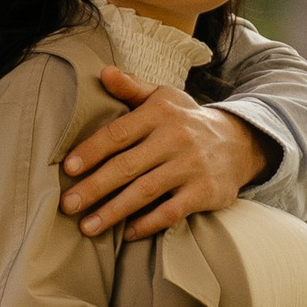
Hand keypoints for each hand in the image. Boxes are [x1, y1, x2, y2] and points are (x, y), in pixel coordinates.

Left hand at [61, 70, 267, 242]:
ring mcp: (191, 167)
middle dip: (94, 187)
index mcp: (160, 113)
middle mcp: (175, 138)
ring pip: (145, 192)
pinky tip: (127, 234)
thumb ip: (132, 88)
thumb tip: (103, 72)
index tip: (68, 168)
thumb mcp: (164, 98)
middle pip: (127, 166)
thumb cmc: (187, 121)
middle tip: (67, 205)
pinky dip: (147, 224)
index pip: (118, 133)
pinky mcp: (204, 192)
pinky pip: (171, 212)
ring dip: (113, 212)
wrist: (239, 142)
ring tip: (87, 226)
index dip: (92, 150)